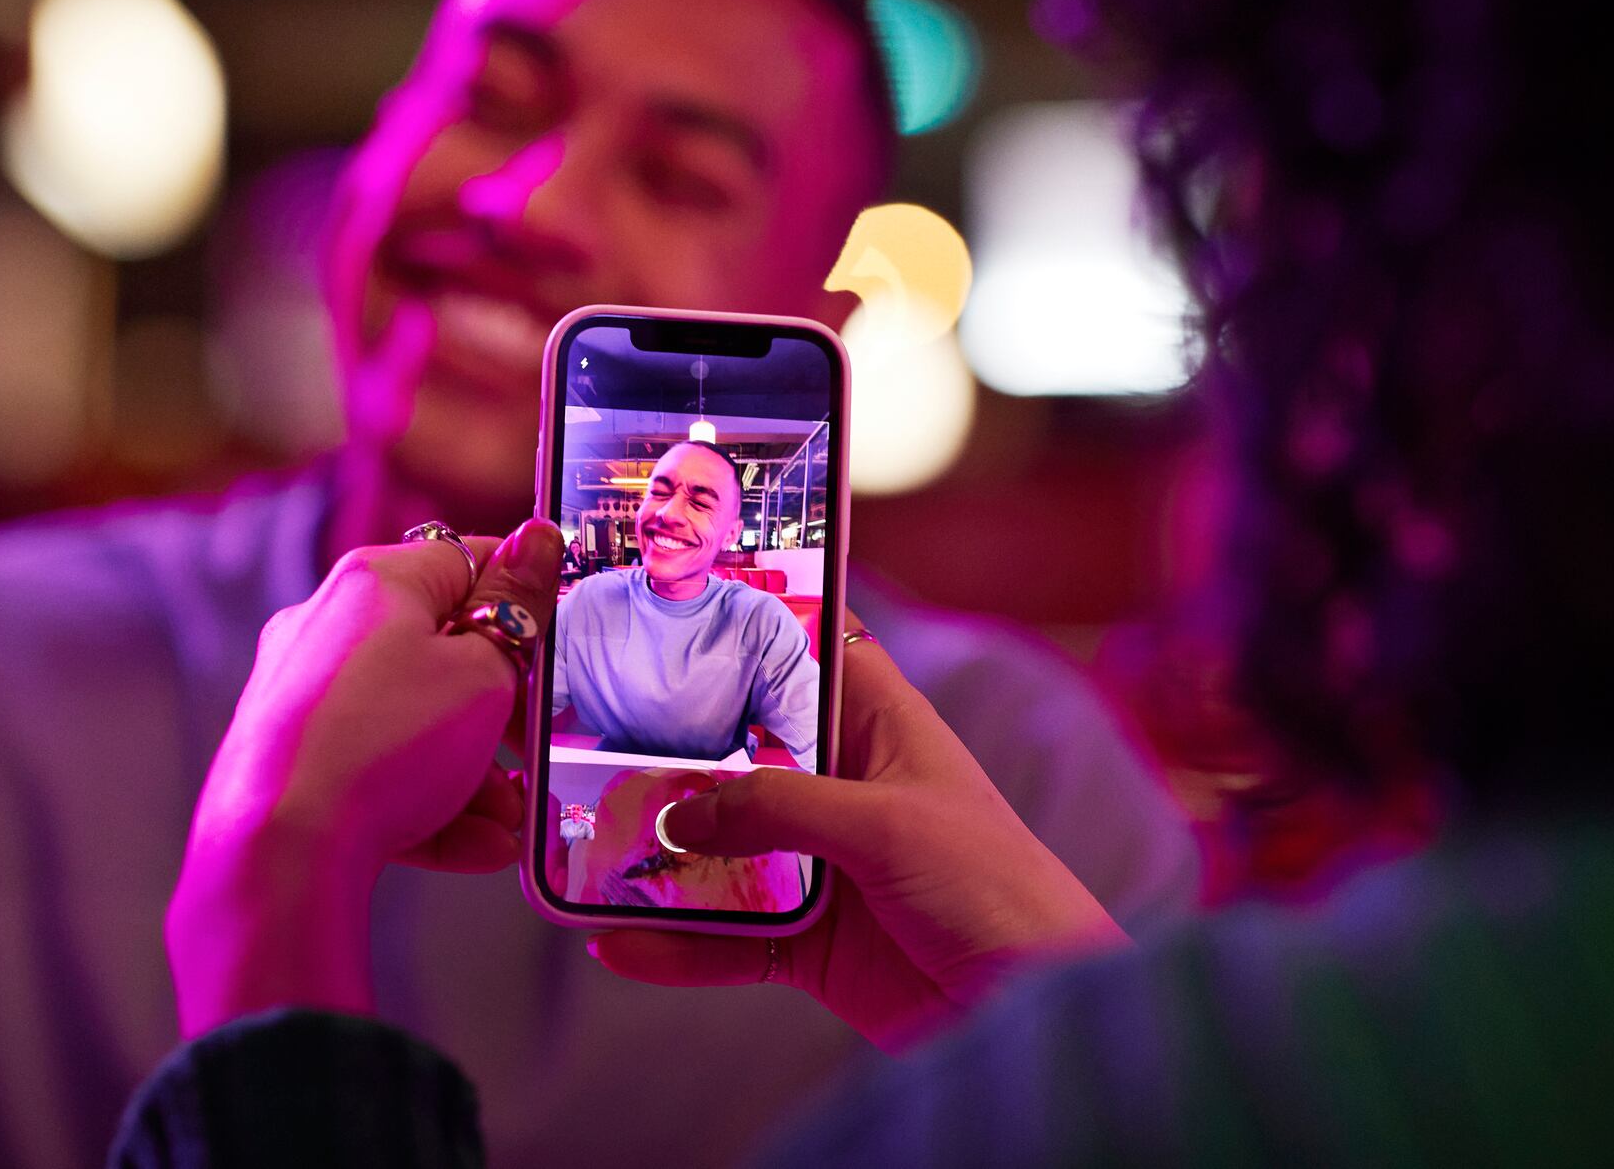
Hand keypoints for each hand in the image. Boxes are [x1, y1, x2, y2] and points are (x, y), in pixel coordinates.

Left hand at [167, 519, 562, 1035]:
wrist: (280, 853)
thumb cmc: (385, 745)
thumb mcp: (483, 673)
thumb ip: (518, 608)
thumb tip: (538, 538)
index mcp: (376, 583)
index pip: (468, 560)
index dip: (522, 595)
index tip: (558, 634)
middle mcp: (329, 628)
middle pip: (441, 650)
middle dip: (501, 705)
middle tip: (536, 740)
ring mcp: (303, 697)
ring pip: (412, 722)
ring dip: (475, 769)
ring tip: (513, 816)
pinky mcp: (291, 762)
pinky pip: (376, 771)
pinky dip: (430, 801)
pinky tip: (483, 844)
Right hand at [588, 620, 1129, 1050]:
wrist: (1033, 1012)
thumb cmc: (994, 887)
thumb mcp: (884, 825)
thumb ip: (779, 809)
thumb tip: (680, 814)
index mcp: (880, 725)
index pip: (808, 648)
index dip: (749, 621)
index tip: (668, 601)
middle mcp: (843, 785)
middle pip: (741, 750)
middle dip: (670, 749)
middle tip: (584, 736)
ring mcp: (822, 863)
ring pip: (720, 846)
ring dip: (659, 854)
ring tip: (580, 849)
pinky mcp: (809, 939)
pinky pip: (724, 934)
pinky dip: (674, 943)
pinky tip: (617, 942)